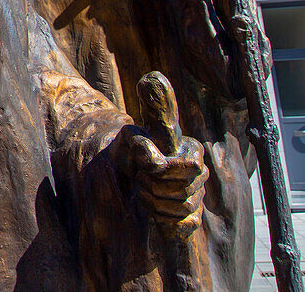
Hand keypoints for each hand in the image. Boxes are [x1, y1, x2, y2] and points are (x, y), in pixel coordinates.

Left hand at [109, 72, 207, 238]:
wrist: (123, 176)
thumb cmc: (130, 150)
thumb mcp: (132, 133)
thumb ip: (145, 122)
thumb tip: (154, 99)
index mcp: (191, 149)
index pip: (191, 166)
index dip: (164, 168)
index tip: (146, 162)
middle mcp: (200, 172)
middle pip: (182, 190)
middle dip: (152, 184)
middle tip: (139, 174)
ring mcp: (198, 196)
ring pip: (178, 208)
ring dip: (151, 199)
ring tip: (143, 187)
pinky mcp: (192, 219)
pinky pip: (181, 225)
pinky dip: (160, 217)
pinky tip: (152, 207)